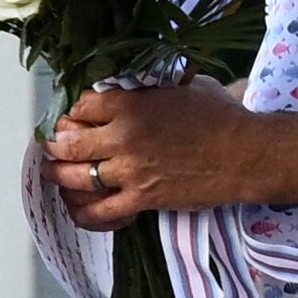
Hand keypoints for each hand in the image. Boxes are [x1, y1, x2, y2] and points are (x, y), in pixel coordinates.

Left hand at [45, 73, 256, 221]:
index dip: (71, 110)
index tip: (71, 115)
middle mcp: (122, 137)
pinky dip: (83, 212)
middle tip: (53, 144)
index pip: (81, 105)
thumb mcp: (181, 85)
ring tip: (53, 172)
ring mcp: (129, 171)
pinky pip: (100, 212)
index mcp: (130, 104)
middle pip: (68, 142)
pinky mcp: (141, 199)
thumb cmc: (219, 115)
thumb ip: (148, 86)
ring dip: (58, 175)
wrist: (244, 154)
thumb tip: (130, 85)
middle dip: (55, 143)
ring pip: (75, 176)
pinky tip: (77, 208)